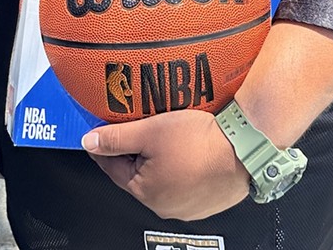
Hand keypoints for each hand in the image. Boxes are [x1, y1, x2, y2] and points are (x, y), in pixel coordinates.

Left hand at [81, 109, 249, 219]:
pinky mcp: (207, 199)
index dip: (106, 145)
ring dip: (161, 158)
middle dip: (135, 151)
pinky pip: (186, 180)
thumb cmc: (199, 142)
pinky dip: (182, 165)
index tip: (99, 132)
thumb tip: (89, 142)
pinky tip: (190, 149)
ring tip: (167, 135)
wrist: (243, 150)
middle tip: (137, 127)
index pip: (113, 166)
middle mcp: (163, 204)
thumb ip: (117, 137)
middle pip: (139, 172)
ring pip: (163, 176)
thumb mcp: (150, 131)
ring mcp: (187, 205)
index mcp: (145, 191)